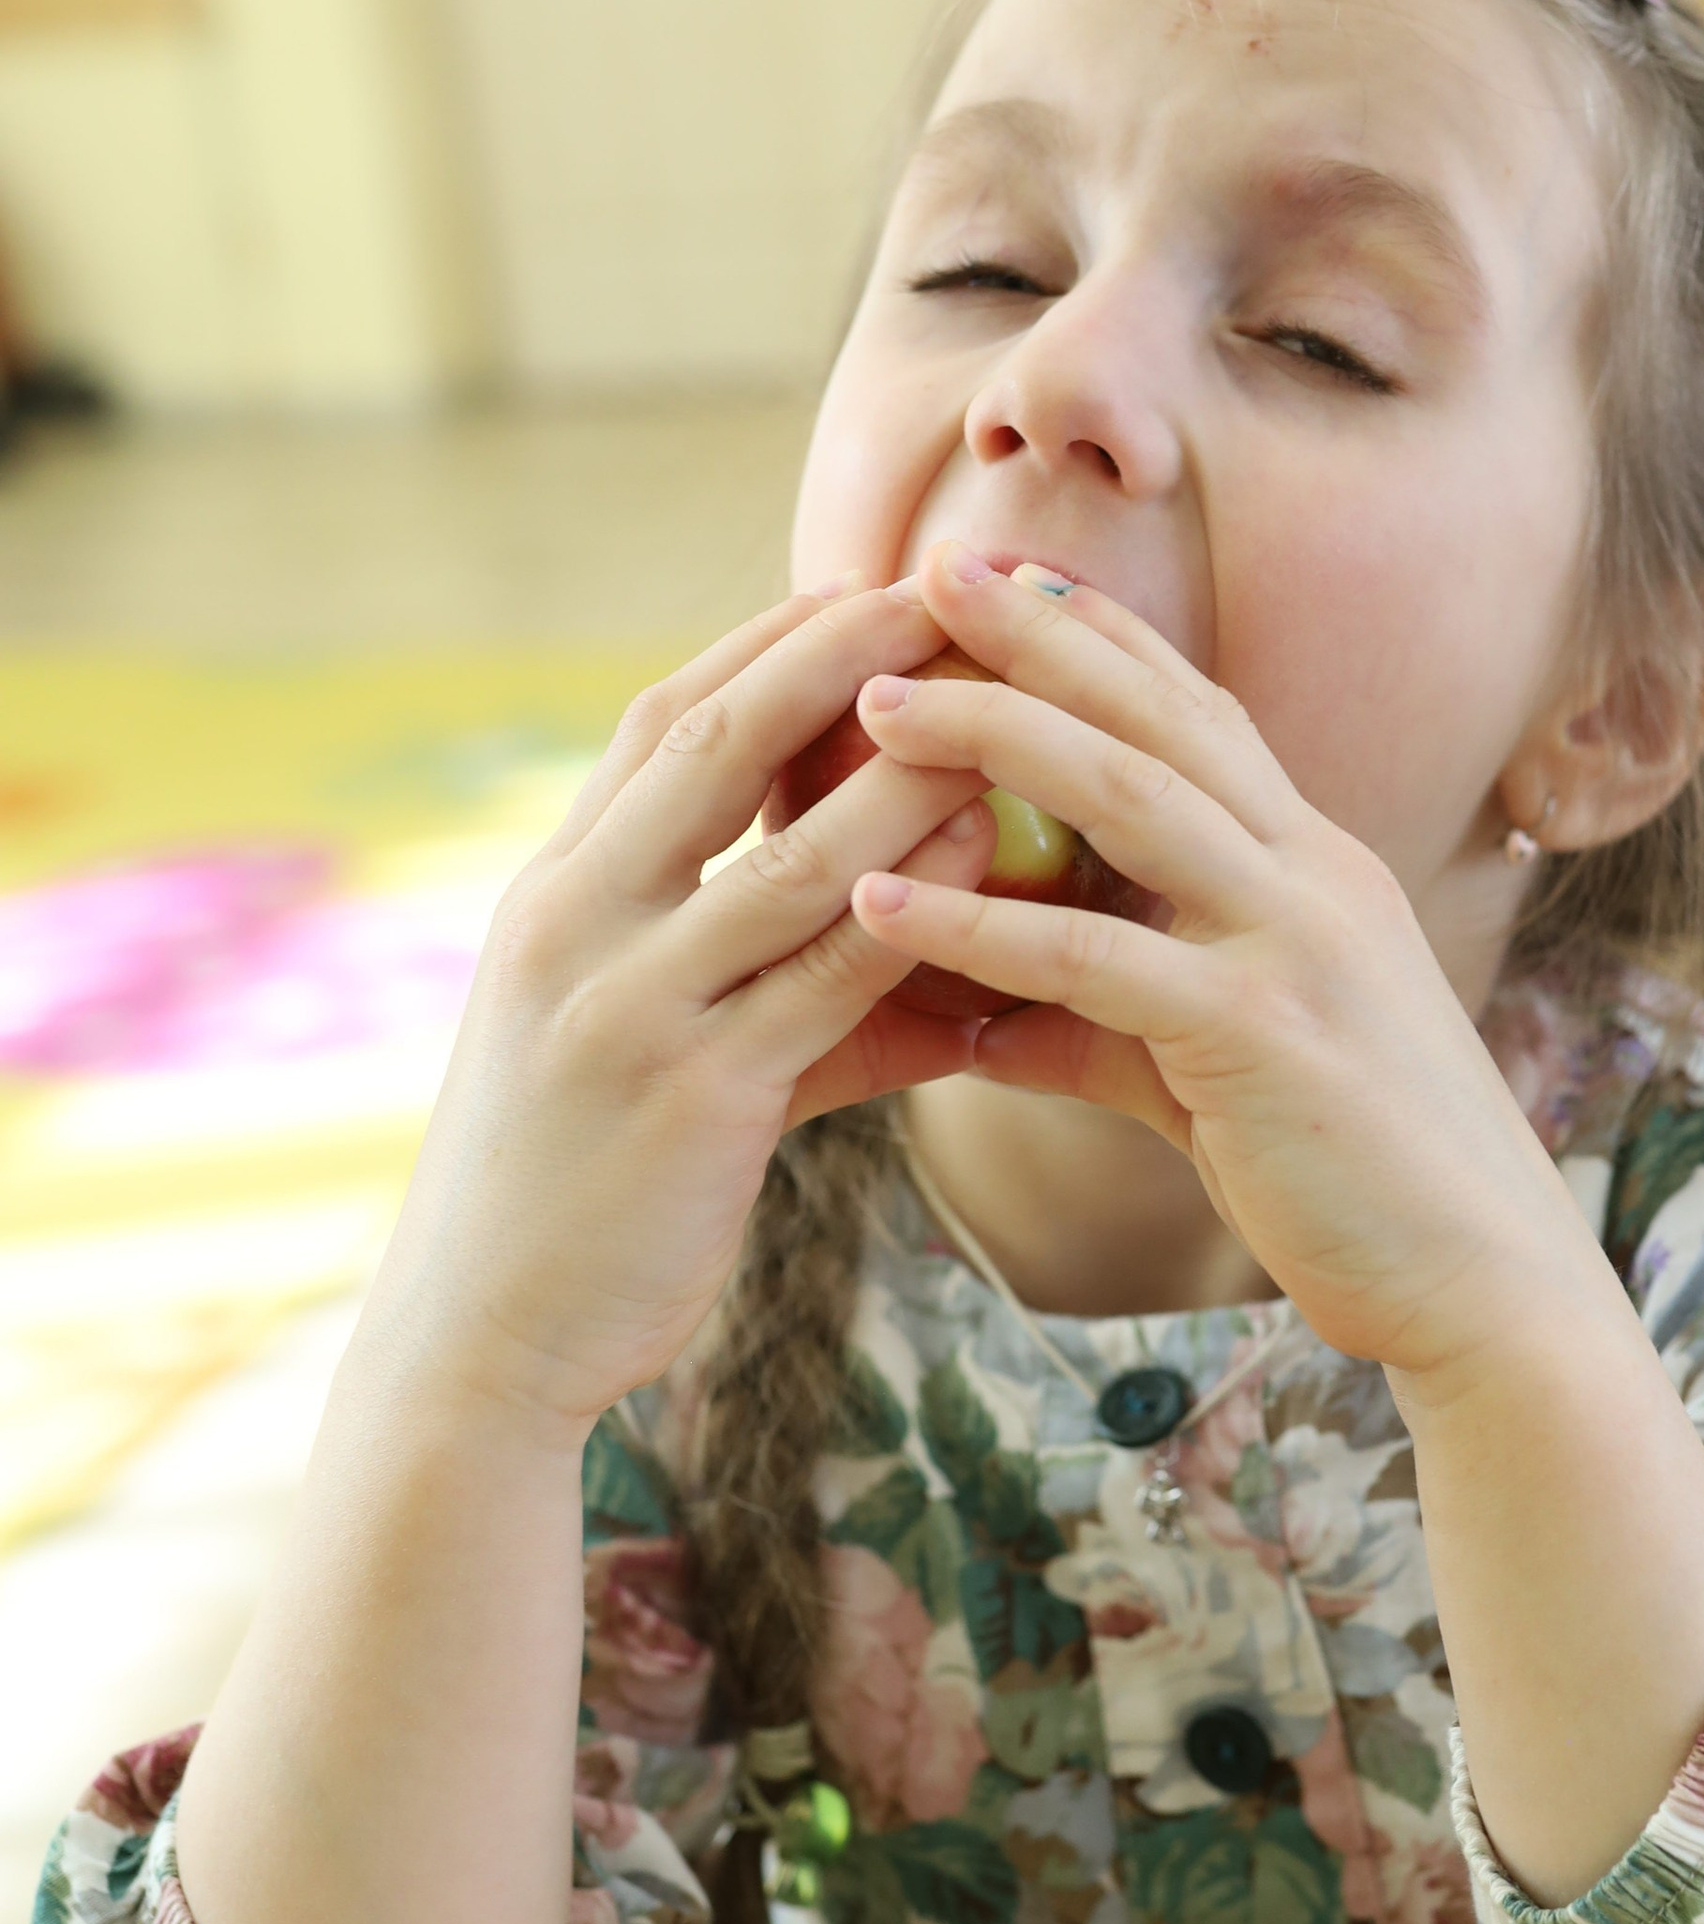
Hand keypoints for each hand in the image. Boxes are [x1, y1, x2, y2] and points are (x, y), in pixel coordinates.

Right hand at [360, 587, 1000, 1441]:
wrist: (478, 1340)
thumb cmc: (570, 1194)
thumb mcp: (625, 1049)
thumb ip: (743, 981)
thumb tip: (898, 955)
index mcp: (552, 896)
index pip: (658, 724)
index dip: (763, 646)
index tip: (859, 584)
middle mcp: (574, 926)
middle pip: (714, 745)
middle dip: (836, 654)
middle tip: (942, 587)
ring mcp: (628, 1008)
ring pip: (785, 856)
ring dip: (902, 771)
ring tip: (1005, 705)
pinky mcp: (693, 1099)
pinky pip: (823, 981)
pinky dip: (910, 913)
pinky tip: (989, 863)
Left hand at [846, 548, 1605, 1383]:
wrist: (1481, 1286)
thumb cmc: (1359, 1183)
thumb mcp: (1219, 1079)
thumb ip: (1101, 1035)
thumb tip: (978, 1026)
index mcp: (1317, 869)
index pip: (1200, 713)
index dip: (1101, 635)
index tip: (1001, 575)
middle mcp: (1314, 877)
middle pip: (1159, 717)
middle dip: (1038, 634)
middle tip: (928, 568)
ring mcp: (1295, 946)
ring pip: (1128, 798)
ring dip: (992, 739)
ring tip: (875, 707)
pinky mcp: (1260, 1036)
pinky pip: (1094, 961)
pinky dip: (978, 928)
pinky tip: (880, 904)